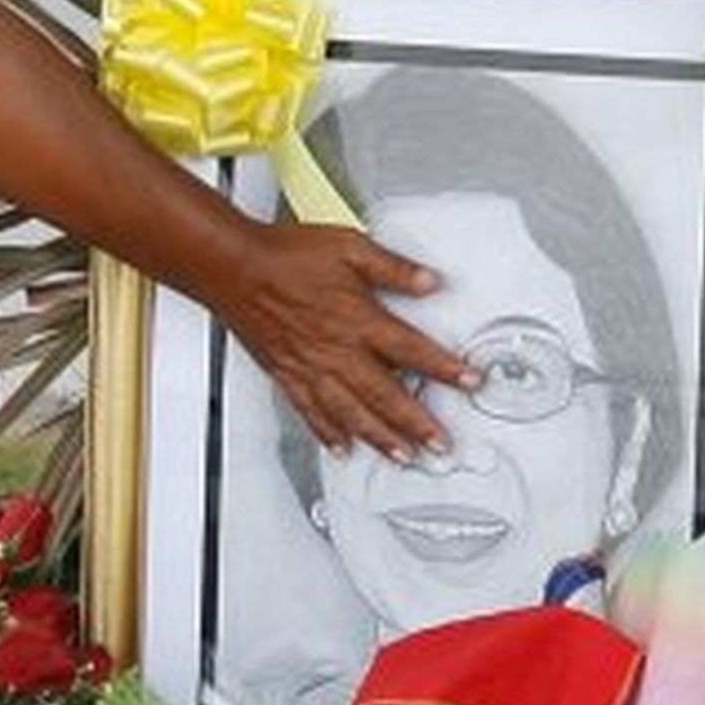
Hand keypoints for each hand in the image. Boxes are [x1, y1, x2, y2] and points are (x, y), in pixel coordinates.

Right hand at [210, 220, 474, 460]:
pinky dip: (328, 434)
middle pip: (387, 395)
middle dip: (419, 424)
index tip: (472, 383)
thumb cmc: (286, 255)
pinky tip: (341, 447)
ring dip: (381, 439)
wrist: (233, 267)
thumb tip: (431, 281)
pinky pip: (311, 412)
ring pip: (352, 413)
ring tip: (404, 458)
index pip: (413, 350)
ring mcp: (311, 367)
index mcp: (359, 319)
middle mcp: (337, 351)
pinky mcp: (287, 374)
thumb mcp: (349, 246)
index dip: (447, 369)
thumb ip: (394, 267)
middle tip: (442, 445)